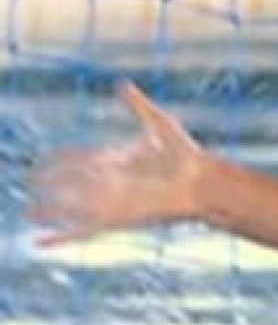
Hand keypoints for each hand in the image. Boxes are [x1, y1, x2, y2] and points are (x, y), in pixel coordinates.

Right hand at [28, 82, 207, 246]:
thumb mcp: (158, 124)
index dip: (63, 160)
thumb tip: (121, 83)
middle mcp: (113, 182)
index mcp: (119, 160)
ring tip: (29, 214)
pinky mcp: (116, 218)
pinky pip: (83, 230)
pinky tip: (42, 241)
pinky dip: (62, 236)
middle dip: (52, 185)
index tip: (45, 160)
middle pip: (74, 183)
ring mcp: (113, 201)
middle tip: (31, 184)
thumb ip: (137, 105)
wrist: (201, 182)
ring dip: (52, 211)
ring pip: (74, 207)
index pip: (83, 159)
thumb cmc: (186, 155)